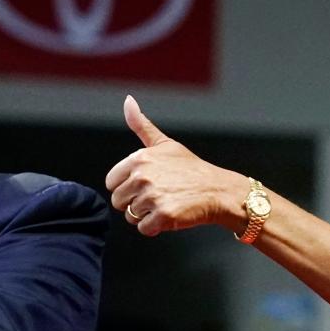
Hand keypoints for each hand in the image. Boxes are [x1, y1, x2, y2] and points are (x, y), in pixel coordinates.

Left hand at [105, 96, 247, 236]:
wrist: (218, 191)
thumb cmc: (191, 169)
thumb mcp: (165, 144)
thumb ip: (141, 125)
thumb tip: (127, 101)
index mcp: (139, 159)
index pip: (111, 182)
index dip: (127, 187)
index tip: (145, 185)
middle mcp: (143, 177)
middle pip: (119, 201)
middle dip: (135, 203)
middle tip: (157, 196)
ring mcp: (153, 197)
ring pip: (131, 216)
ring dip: (146, 215)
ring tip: (165, 204)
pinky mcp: (163, 216)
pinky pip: (144, 229)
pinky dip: (155, 227)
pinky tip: (170, 215)